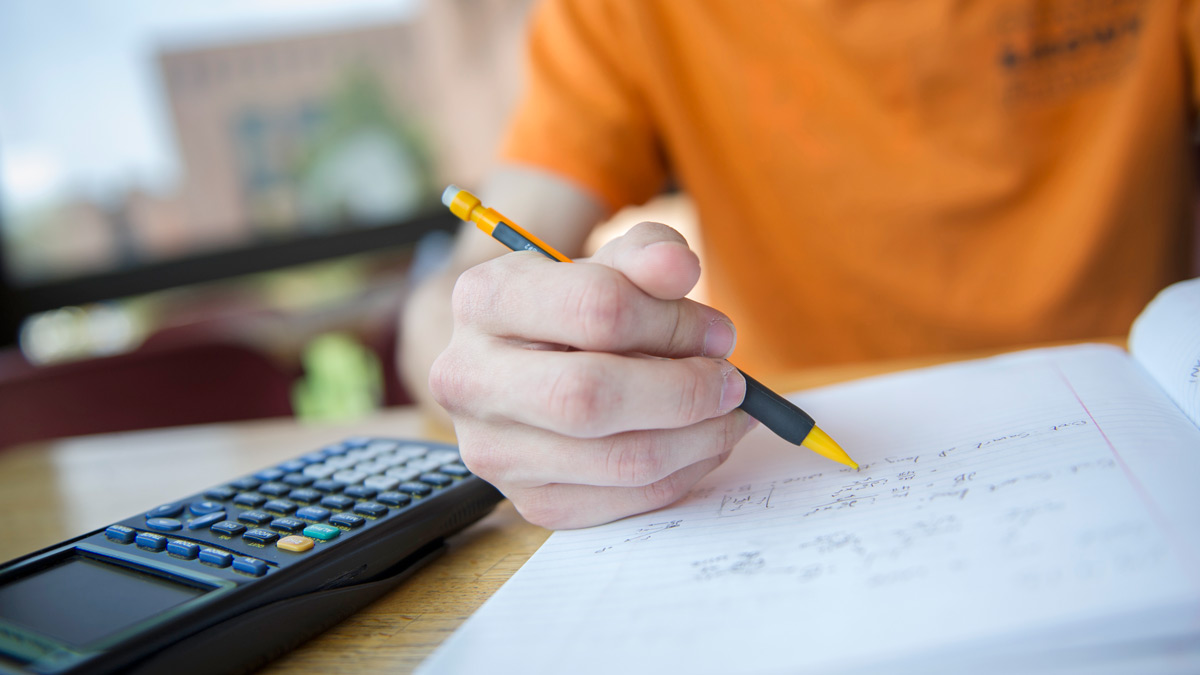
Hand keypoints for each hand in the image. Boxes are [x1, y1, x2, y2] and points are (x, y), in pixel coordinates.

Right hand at [429, 222, 754, 528]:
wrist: (527, 362)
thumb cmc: (576, 308)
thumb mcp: (611, 264)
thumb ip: (648, 255)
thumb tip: (679, 266)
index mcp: (483, 300)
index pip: (596, 309)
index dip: (675, 322)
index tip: (716, 333)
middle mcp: (468, 378)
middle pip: (593, 396)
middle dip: (684, 390)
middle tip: (731, 381)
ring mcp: (492, 449)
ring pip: (620, 459)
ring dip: (699, 438)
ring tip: (729, 413)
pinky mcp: (529, 501)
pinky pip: (626, 502)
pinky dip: (684, 474)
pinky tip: (701, 443)